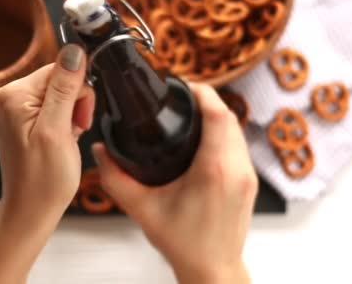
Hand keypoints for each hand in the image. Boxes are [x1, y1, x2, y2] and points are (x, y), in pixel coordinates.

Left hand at [0, 44, 94, 218]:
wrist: (32, 209)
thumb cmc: (44, 179)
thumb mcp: (57, 130)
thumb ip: (65, 88)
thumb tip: (74, 50)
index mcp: (12, 95)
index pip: (59, 69)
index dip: (78, 93)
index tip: (78, 120)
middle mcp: (6, 96)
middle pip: (59, 79)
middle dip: (74, 104)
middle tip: (71, 132)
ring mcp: (11, 107)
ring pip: (58, 92)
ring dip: (70, 113)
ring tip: (65, 139)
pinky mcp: (19, 117)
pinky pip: (51, 104)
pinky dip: (62, 120)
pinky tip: (59, 138)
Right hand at [92, 83, 257, 283]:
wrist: (212, 269)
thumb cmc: (183, 244)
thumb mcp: (141, 208)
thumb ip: (116, 178)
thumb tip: (101, 151)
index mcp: (214, 170)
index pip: (218, 114)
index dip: (203, 93)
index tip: (186, 86)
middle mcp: (237, 169)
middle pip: (229, 117)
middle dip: (208, 101)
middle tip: (184, 98)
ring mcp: (247, 177)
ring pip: (238, 131)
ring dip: (219, 117)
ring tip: (193, 114)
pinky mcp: (250, 183)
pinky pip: (241, 146)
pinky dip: (225, 134)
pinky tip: (206, 138)